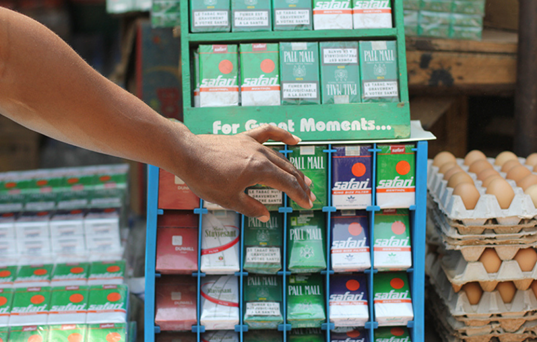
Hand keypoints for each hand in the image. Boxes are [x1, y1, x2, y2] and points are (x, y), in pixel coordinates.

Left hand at [171, 124, 313, 221]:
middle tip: (310, 195)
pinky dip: (282, 135)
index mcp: (260, 171)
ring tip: (304, 179)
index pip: (287, 184)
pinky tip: (294, 140)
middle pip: (288, 170)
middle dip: (301, 184)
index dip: (299, 195)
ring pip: (280, 157)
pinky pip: (267, 133)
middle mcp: (260, 155)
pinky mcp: (244, 138)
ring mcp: (253, 144)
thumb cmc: (205, 178)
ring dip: (293, 168)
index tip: (307, 204)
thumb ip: (251, 208)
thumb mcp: (229, 199)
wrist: (187, 154)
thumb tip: (266, 215)